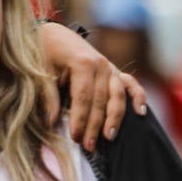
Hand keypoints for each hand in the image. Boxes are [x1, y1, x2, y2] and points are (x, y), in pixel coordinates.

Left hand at [38, 21, 147, 150]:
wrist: (54, 34)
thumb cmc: (45, 54)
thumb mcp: (41, 72)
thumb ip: (49, 97)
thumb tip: (51, 123)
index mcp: (82, 63)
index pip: (83, 98)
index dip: (80, 119)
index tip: (74, 138)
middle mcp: (101, 65)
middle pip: (101, 100)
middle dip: (95, 125)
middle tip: (88, 146)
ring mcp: (110, 67)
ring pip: (117, 95)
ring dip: (115, 118)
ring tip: (109, 137)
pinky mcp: (114, 70)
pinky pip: (130, 84)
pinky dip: (138, 97)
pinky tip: (140, 113)